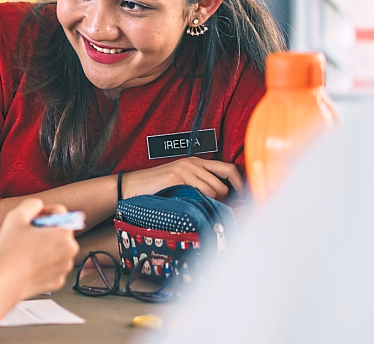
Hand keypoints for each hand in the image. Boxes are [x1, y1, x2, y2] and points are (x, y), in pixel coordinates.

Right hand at [0, 199, 79, 297]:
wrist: (5, 281)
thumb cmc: (11, 251)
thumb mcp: (16, 216)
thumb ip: (31, 204)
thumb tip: (38, 205)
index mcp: (64, 234)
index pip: (60, 212)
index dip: (43, 211)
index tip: (32, 218)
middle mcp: (70, 251)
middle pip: (60, 231)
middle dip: (45, 230)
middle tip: (28, 234)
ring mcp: (64, 268)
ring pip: (57, 249)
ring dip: (45, 246)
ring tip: (27, 250)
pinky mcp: (57, 281)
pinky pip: (52, 266)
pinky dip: (43, 263)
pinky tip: (29, 263)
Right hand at [122, 157, 243, 200]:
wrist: (131, 187)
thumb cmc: (156, 188)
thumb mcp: (182, 183)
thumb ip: (200, 186)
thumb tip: (223, 202)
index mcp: (196, 162)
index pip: (228, 169)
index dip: (239, 184)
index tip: (243, 198)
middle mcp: (193, 163)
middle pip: (224, 184)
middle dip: (224, 201)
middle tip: (217, 211)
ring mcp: (185, 170)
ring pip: (214, 191)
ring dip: (211, 205)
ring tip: (199, 211)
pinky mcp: (176, 178)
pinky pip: (200, 194)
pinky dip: (200, 204)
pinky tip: (192, 208)